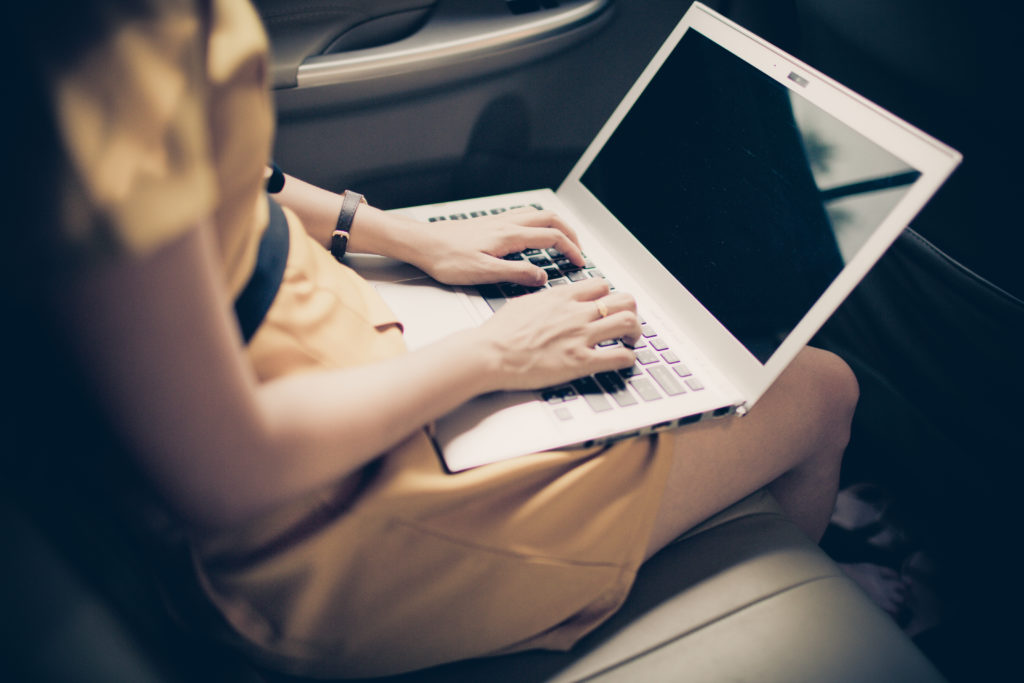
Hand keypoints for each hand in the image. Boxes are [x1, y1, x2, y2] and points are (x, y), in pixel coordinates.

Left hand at [400, 209, 585, 285]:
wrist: (422, 244)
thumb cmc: (446, 258)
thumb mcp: (483, 273)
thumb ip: (516, 274)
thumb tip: (542, 277)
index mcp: (509, 236)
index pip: (552, 237)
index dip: (571, 250)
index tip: (579, 263)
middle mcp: (506, 224)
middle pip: (551, 219)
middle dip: (570, 233)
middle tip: (578, 250)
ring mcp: (498, 221)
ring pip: (538, 215)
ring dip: (556, 226)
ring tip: (563, 241)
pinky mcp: (489, 223)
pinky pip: (523, 216)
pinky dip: (539, 223)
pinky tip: (533, 235)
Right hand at [471, 278, 640, 391]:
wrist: (490, 353)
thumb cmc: (499, 333)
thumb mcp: (524, 303)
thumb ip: (546, 300)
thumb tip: (551, 300)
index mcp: (562, 297)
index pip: (601, 285)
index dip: (608, 296)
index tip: (606, 307)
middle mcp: (576, 313)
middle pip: (623, 300)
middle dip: (630, 311)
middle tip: (626, 323)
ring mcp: (581, 336)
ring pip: (628, 323)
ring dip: (635, 333)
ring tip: (630, 341)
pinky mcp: (581, 362)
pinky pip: (619, 356)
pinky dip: (628, 358)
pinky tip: (622, 361)